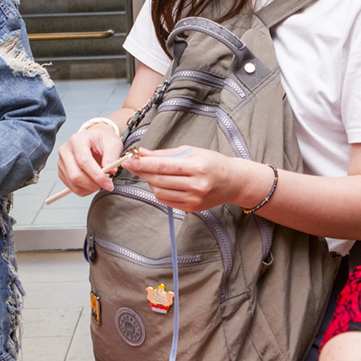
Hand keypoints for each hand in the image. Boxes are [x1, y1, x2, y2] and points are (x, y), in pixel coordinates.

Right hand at [57, 125, 124, 196]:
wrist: (94, 138)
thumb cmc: (102, 139)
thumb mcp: (113, 143)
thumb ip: (112, 156)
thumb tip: (111, 170)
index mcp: (77, 140)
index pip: (84, 161)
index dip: (97, 175)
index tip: (108, 183)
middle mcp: (66, 151)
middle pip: (75, 175)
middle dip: (92, 184)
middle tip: (106, 184)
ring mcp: (62, 162)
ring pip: (73, 183)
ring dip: (89, 188)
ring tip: (100, 183)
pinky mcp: (62, 172)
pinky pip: (72, 187)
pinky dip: (84, 190)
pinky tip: (92, 184)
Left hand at [123, 146, 258, 212]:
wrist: (232, 182)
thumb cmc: (212, 162)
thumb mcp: (191, 151)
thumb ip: (165, 154)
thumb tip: (142, 153)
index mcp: (197, 167)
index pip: (163, 166)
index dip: (143, 163)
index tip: (129, 160)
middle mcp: (196, 185)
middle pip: (159, 180)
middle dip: (142, 171)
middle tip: (132, 164)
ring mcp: (194, 199)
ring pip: (160, 192)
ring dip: (150, 181)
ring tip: (151, 172)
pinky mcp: (191, 208)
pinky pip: (166, 200)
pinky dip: (159, 191)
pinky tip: (161, 183)